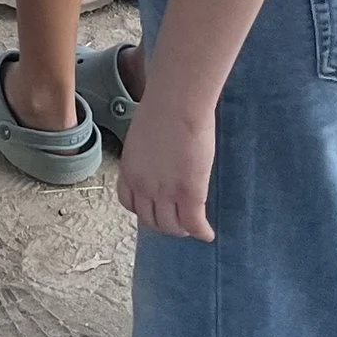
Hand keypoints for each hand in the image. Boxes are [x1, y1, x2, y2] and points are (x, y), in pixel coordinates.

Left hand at [116, 85, 216, 241]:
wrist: (177, 103)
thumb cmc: (163, 108)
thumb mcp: (143, 135)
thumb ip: (148, 153)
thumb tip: (160, 155)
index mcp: (129, 170)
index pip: (129, 203)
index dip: (143, 209)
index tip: (153, 208)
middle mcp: (142, 186)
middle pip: (150, 220)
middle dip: (163, 224)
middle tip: (177, 221)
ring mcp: (165, 192)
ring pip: (171, 226)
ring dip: (182, 230)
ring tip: (192, 227)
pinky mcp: (189, 193)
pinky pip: (194, 223)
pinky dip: (201, 232)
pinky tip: (207, 233)